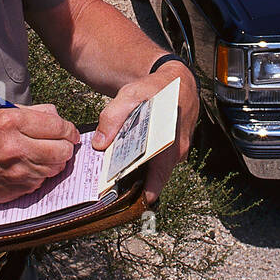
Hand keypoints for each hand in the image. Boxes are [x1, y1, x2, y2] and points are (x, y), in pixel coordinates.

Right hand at [0, 103, 80, 206]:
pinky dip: (45, 171)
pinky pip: (46, 178)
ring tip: (45, 153)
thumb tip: (57, 116)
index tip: (68, 130)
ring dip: (56, 159)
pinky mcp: (22, 186)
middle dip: (66, 144)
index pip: (56, 125)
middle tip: (62, 142)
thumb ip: (31, 112)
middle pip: (63, 148)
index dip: (67, 128)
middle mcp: (16, 147)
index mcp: (10, 123)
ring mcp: (20, 169)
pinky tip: (33, 165)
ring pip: (58, 165)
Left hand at [91, 62, 198, 203]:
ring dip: (136, 172)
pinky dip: (142, 161)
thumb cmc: (158, 88)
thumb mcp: (132, 95)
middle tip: (108, 188)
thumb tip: (100, 144)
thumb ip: (113, 118)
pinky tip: (125, 156)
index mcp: (170, 146)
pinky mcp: (173, 150)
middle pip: (152, 179)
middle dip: (132, 184)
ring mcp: (176, 153)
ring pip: (154, 170)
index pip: (155, 182)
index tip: (118, 198)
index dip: (138, 193)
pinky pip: (157, 161)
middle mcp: (177, 154)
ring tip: (112, 173)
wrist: (179, 80)